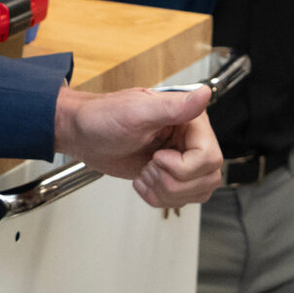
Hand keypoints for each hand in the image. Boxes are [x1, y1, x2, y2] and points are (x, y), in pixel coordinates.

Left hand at [55, 85, 222, 208]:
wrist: (84, 135)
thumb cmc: (103, 118)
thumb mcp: (137, 111)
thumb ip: (174, 107)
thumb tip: (203, 93)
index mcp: (188, 120)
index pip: (209, 156)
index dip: (183, 167)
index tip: (158, 157)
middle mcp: (189, 139)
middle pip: (208, 177)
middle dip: (173, 182)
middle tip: (149, 167)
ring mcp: (181, 158)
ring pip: (198, 191)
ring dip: (166, 191)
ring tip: (145, 175)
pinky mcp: (170, 174)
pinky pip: (183, 199)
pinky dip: (159, 198)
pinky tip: (143, 182)